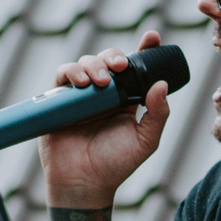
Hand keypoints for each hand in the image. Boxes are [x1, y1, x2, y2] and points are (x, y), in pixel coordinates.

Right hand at [38, 31, 171, 209]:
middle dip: (114, 56)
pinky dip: (71, 72)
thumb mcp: (145, 141)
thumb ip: (158, 114)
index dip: (144, 49)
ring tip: (100, 83)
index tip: (152, 37)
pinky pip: (62, 76)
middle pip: (108, 60)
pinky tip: (81, 83)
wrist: (83, 183)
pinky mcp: (59, 100)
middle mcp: (104, 94)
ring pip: (86, 63)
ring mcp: (81, 96)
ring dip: (93, 65)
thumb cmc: (115, 165)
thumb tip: (161, 85)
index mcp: (127, 99)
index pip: (136, 69)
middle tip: (120, 67)